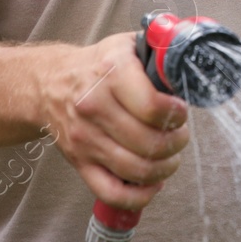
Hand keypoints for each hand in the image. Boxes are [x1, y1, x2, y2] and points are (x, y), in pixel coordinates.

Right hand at [36, 31, 190, 211]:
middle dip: (176, 142)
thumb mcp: (126, 45)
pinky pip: (112, 193)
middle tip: (179, 134)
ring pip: (136, 170)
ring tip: (170, 156)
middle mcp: (95, 107)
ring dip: (164, 168)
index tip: (181, 112)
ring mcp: (86, 139)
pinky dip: (139, 196)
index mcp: (111, 73)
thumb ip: (159, 53)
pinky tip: (152, 183)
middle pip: (149, 144)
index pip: (152, 107)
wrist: (49, 83)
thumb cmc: (96, 66)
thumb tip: (190, 63)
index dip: (176, 114)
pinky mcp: (80, 163)